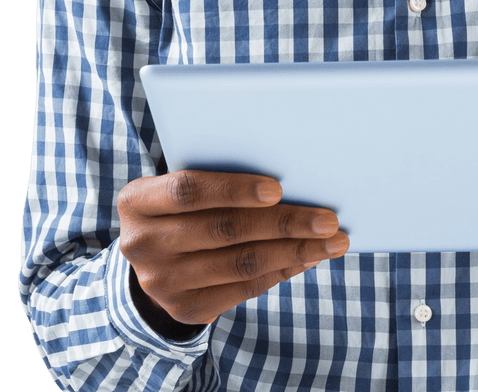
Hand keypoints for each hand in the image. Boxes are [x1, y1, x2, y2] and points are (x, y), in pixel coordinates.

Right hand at [117, 170, 349, 337]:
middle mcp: (143, 244)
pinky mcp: (185, 308)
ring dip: (295, 251)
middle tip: (328, 219)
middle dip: (284, 223)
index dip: (234, 189)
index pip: (189, 191)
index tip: (278, 188)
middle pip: (224, 230)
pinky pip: (244, 289)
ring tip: (332, 241)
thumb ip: (217, 176)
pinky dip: (282, 270)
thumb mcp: (181, 185)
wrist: (150, 259)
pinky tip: (309, 257)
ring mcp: (162, 282)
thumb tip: (289, 178)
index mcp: (137, 201)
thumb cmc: (182, 205)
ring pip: (241, 263)